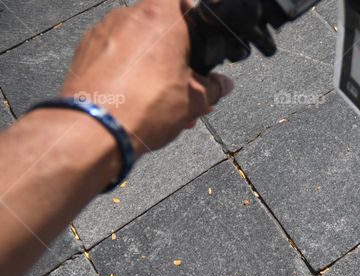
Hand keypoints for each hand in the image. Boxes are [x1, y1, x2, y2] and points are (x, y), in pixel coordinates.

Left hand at [59, 0, 232, 155]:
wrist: (96, 128)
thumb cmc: (146, 106)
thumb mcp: (195, 100)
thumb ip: (214, 88)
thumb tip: (223, 85)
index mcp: (161, 18)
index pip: (182, 2)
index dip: (193, 18)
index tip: (198, 40)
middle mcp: (129, 16)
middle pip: (158, 27)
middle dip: (174, 54)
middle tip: (186, 82)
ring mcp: (103, 31)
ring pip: (137, 43)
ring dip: (152, 65)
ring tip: (163, 100)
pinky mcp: (85, 49)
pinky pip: (114, 54)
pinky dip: (127, 71)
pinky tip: (136, 98)